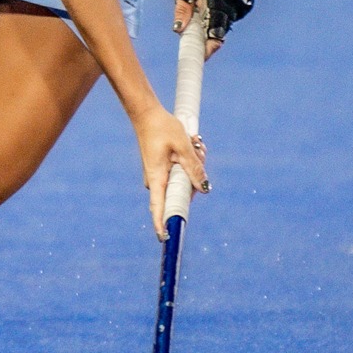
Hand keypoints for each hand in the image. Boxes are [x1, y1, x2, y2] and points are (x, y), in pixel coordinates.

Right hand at [133, 104, 207, 238]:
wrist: (147, 114)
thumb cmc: (162, 128)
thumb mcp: (183, 146)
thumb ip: (194, 168)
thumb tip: (204, 188)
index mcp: (157, 178)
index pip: (158, 208)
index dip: (162, 224)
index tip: (166, 238)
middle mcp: (156, 181)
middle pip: (181, 194)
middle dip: (195, 179)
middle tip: (198, 152)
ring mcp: (160, 176)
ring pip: (184, 182)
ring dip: (194, 167)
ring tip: (194, 145)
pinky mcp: (163, 170)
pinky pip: (181, 173)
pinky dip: (189, 163)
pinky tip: (191, 146)